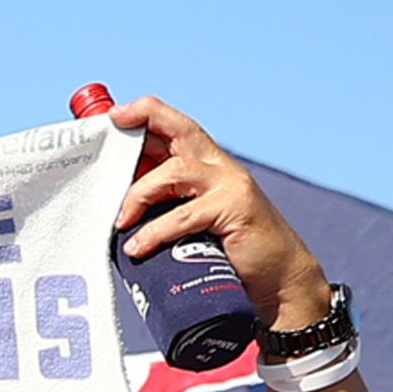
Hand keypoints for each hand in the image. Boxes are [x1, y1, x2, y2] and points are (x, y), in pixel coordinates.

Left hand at [100, 95, 324, 326]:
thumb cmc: (227, 250)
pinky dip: (155, 231)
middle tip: (114, 123)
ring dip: (138, 195)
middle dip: (145, 119)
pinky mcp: (236, 210)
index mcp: (208, 164)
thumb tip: (113, 204)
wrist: (279, 277)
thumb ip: (162, 203)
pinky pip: (185, 215)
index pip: (176, 127)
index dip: (146, 114)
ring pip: (175, 172)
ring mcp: (231, 186)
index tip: (114, 114)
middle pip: (181, 129)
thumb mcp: (191, 218)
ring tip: (120, 223)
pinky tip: (138, 247)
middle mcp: (220, 167)